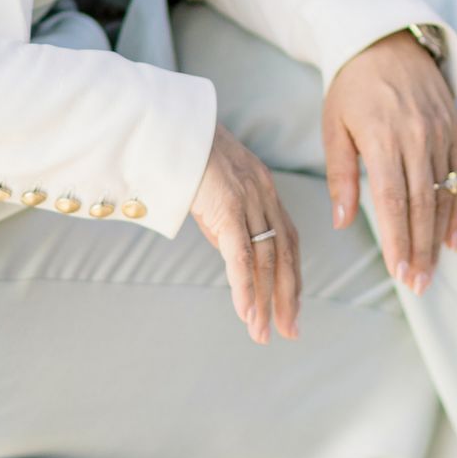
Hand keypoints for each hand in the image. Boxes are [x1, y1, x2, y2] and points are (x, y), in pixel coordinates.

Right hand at [190, 123, 301, 342]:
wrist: (165, 124)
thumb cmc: (182, 155)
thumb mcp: (212, 189)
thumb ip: (225, 219)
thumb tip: (231, 253)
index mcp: (264, 189)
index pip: (288, 240)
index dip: (291, 275)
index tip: (291, 306)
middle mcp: (264, 194)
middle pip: (285, 253)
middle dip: (288, 296)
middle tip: (290, 331)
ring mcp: (248, 199)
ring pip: (266, 259)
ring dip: (265, 301)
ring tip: (262, 333)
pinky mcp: (228, 205)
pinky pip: (241, 254)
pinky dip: (246, 287)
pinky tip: (246, 313)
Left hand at [322, 29, 456, 294]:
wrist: (388, 39)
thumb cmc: (352, 86)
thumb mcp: (334, 125)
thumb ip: (340, 175)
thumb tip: (341, 221)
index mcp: (382, 137)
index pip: (392, 200)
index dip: (397, 239)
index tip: (398, 273)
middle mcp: (416, 137)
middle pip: (421, 204)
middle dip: (420, 249)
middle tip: (418, 285)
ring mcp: (439, 133)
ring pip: (442, 195)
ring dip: (438, 237)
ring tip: (432, 272)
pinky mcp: (454, 130)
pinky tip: (454, 240)